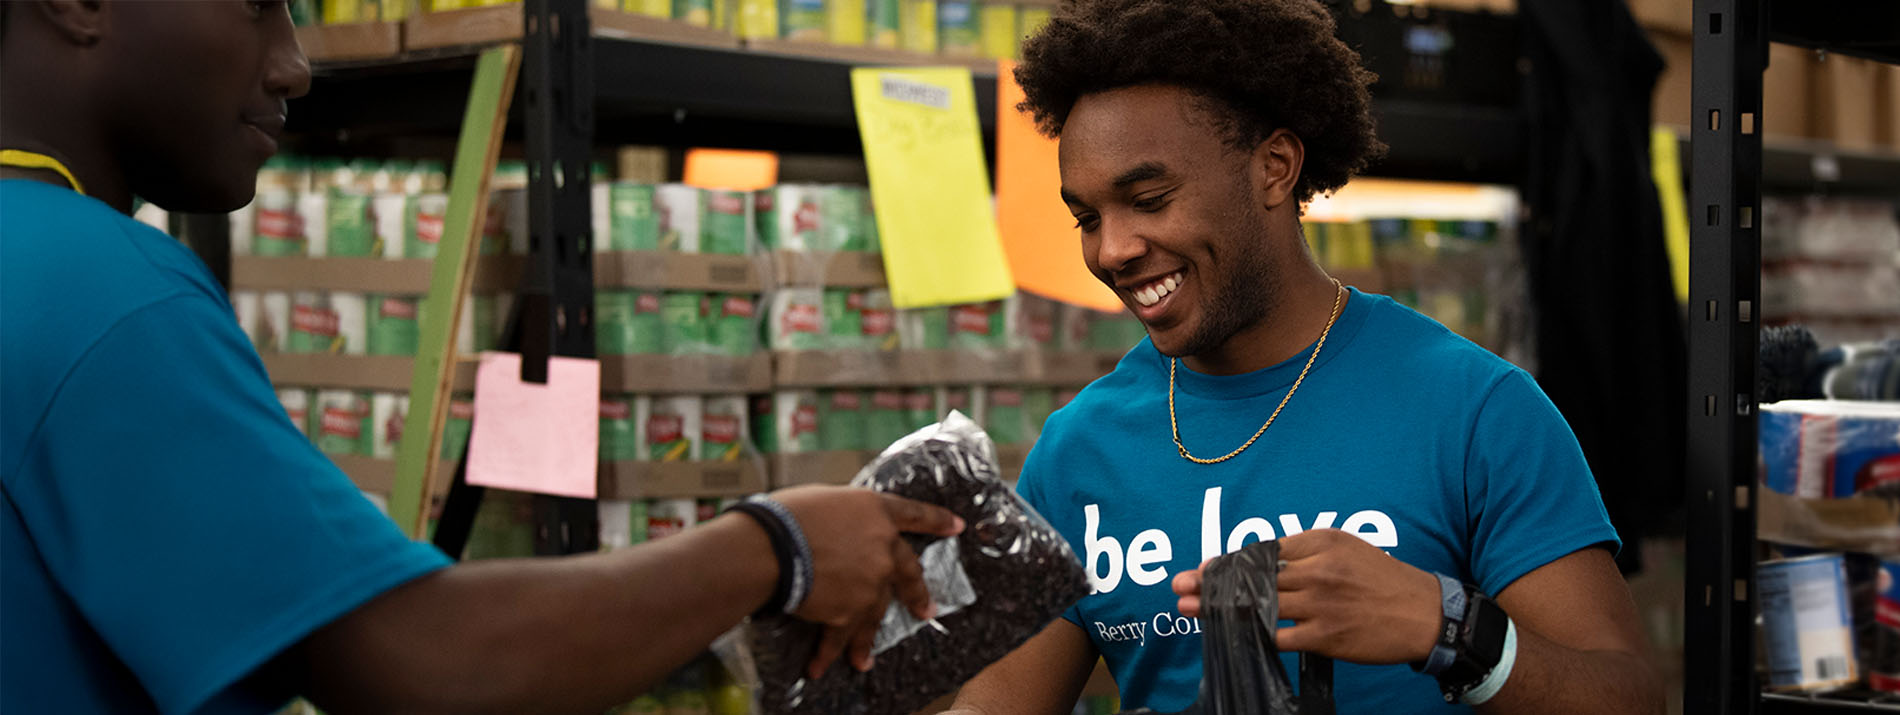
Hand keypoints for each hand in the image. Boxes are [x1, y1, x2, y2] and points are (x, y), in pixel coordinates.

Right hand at [768, 485, 964, 678]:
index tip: (957, 526)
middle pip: (908, 573)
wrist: (771, 547)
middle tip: (926, 610)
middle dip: (918, 595)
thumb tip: (839, 529)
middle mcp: (883, 547)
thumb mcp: (824, 498)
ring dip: (866, 641)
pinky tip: (821, 667)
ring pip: (875, 614)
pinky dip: (829, 653)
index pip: (915, 514)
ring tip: (864, 660)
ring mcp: (871, 582)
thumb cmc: (787, 514)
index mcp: (876, 511)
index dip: (938, 520)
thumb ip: (844, 516)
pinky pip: (841, 637)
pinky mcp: (850, 611)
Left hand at [1170, 529, 1440, 664]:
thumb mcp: (1346, 547)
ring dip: (1220, 608)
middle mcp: (1317, 569)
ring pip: (1259, 604)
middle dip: (1212, 582)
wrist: (1424, 614)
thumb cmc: (1383, 579)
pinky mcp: (1325, 635)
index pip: (1262, 550)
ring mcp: (1319, 604)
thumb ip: (1305, 550)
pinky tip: (1232, 635)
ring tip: (1190, 609)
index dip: (1227, 561)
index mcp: (1320, 541)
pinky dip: (1253, 635)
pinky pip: (1278, 635)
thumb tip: (1260, 558)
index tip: (1203, 568)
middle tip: (1180, 586)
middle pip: (1253, 575)